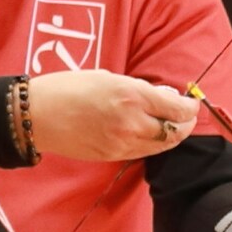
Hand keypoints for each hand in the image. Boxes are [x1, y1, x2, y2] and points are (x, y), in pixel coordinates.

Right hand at [28, 71, 200, 161]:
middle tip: (188, 117)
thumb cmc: (69, 87)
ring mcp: (122, 142)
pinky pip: (142, 152)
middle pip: (174, 131)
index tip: (193, 102)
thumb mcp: (108, 76)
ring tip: (174, 127)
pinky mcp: (112, 155)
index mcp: (132, 95)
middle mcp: (132, 121)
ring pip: (161, 146)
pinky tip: (151, 136)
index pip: (176, 109)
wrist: (38, 115)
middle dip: (186, 125)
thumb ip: (138, 88)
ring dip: (171, 137)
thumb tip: (165, 97)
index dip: (190, 107)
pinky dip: (152, 145)